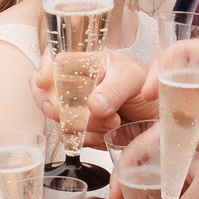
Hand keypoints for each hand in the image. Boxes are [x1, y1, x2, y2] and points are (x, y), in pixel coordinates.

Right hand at [31, 50, 149, 141]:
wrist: (154, 114)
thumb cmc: (144, 86)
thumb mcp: (132, 79)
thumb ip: (113, 89)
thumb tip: (93, 105)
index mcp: (85, 60)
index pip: (54, 60)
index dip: (45, 70)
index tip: (44, 82)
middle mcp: (74, 82)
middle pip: (46, 92)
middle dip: (61, 107)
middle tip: (76, 114)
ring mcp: (74, 107)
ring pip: (59, 119)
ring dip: (85, 126)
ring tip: (112, 121)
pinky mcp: (78, 128)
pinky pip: (70, 136)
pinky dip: (89, 139)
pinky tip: (106, 133)